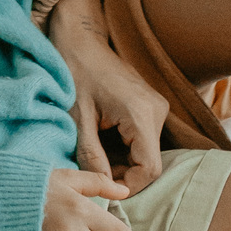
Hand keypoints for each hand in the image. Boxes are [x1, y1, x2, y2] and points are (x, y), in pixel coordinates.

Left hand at [48, 0, 168, 193]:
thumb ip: (91, 156)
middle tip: (95, 170)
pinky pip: (144, 138)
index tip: (104, 188)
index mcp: (140, 113)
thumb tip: (104, 189)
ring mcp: (156, 106)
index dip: (129, 186)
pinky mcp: (151, 105)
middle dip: (123, 173)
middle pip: (149, 161)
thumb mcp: (77, 119)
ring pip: (147, 151)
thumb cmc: (74, 74)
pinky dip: (126, 148)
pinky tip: (103, 141)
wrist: (80, 41)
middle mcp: (156, 110)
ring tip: (96, 153)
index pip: (149, 168)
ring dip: (123, 161)